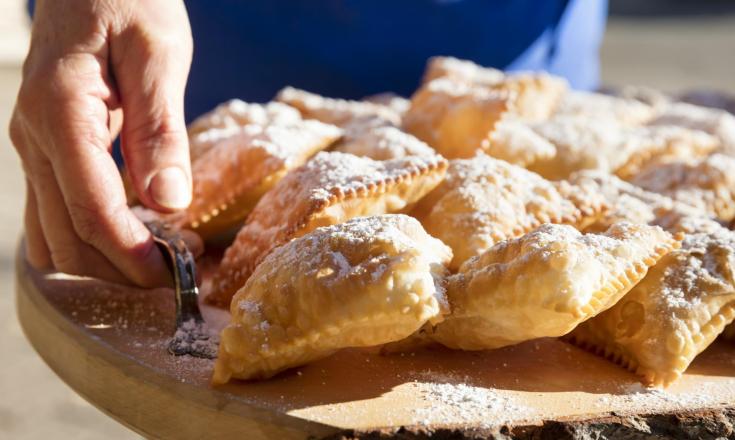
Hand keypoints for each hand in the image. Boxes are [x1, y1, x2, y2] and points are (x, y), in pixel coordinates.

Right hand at [9, 0, 193, 286]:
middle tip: (174, 279)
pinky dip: (84, 240)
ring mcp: (32, 146)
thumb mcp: (158, 55)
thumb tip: (169, 203)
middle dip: (118, 269)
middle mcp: (34, 136)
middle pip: (67, 235)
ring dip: (99, 262)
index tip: (171, 276)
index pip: (90, 208)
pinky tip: (127, 239)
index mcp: (61, 112)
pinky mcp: (43, 149)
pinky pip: (50, 214)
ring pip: (51, 234)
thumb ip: (159, 130)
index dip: (130, 253)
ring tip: (155, 263)